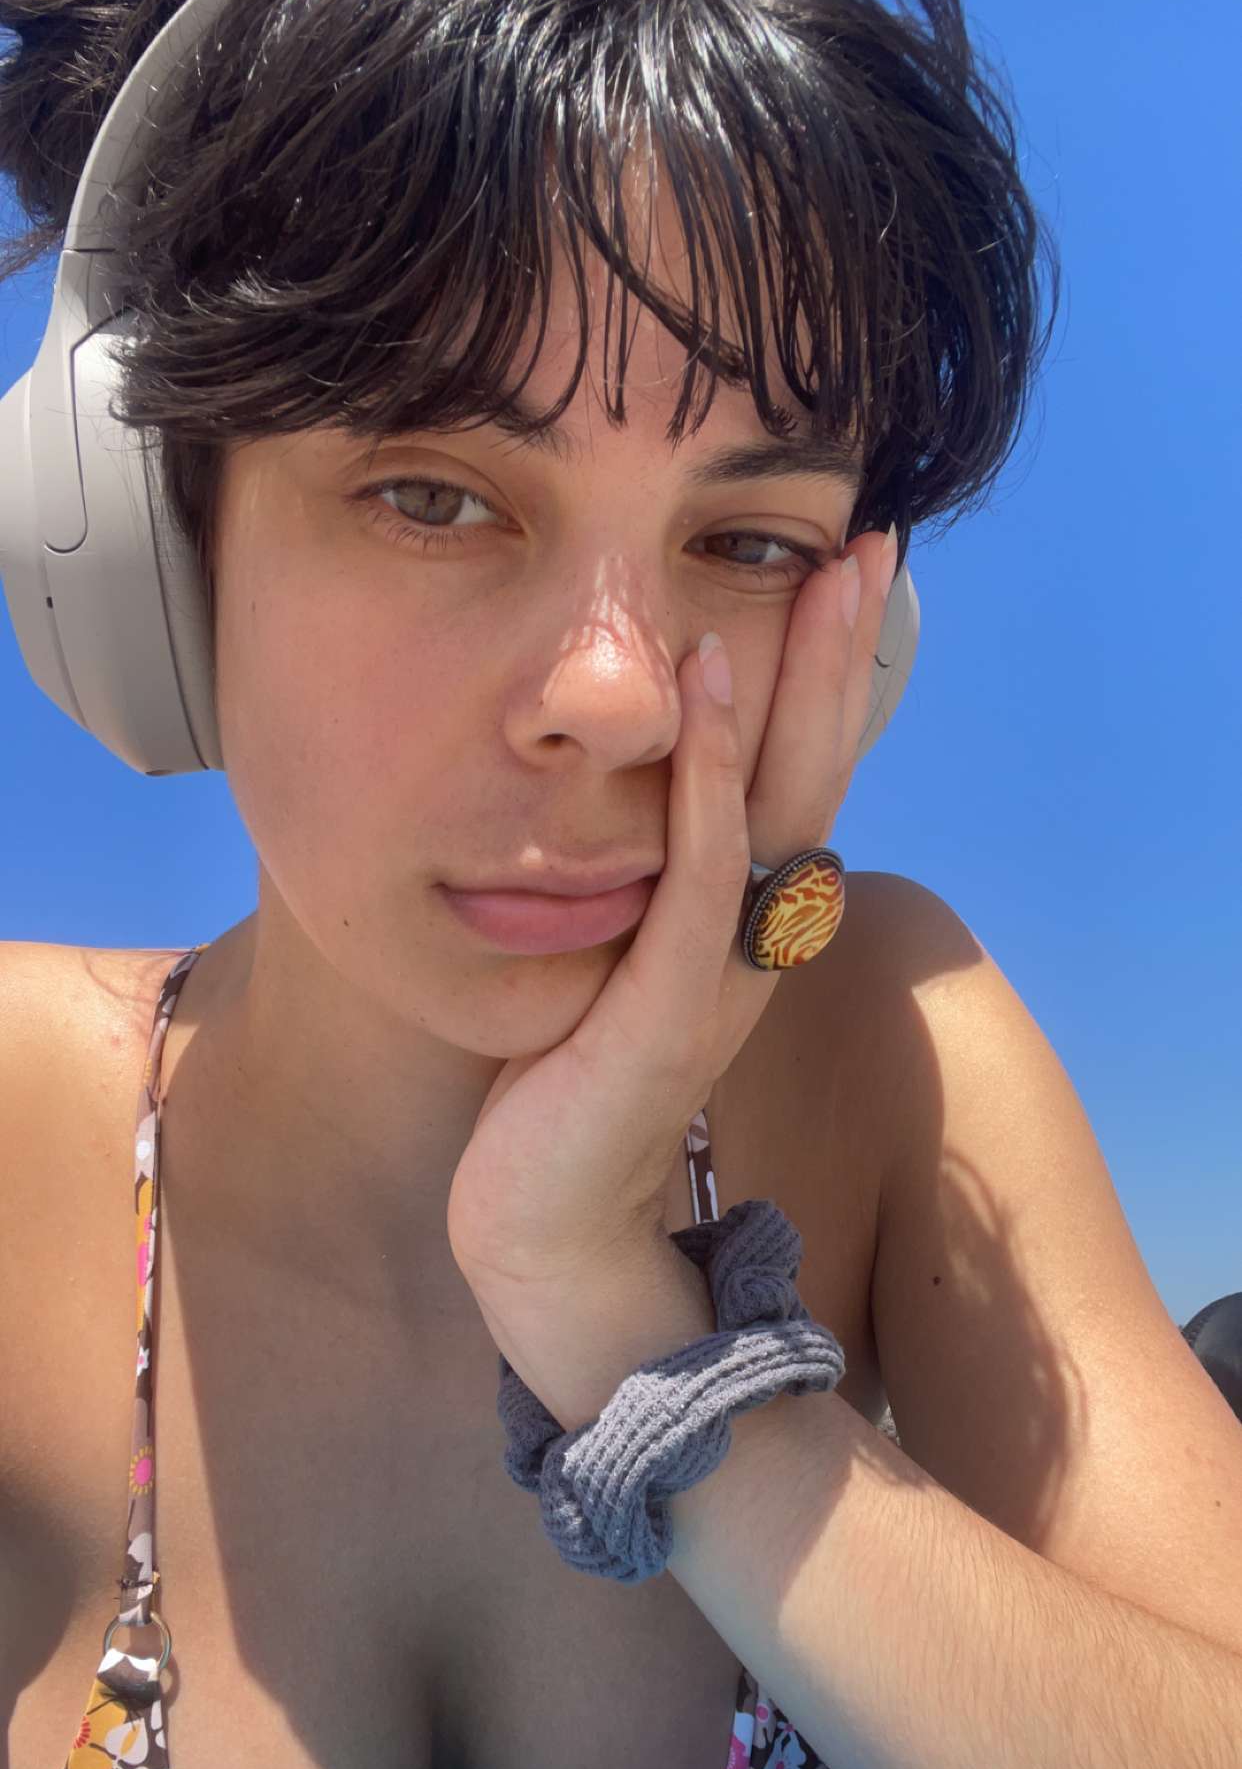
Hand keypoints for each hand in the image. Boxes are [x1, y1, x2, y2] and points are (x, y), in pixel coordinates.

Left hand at [447, 524, 899, 1387]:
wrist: (540, 1226)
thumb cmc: (559, 1093)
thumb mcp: (609, 966)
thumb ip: (633, 891)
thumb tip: (606, 802)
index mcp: (742, 927)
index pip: (797, 781)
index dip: (822, 682)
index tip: (832, 576)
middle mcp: (755, 940)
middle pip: (818, 772)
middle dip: (839, 654)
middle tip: (867, 541)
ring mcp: (725, 971)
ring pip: (787, 803)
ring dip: (805, 683)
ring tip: (823, 574)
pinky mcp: (672, 1003)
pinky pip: (706, 867)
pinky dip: (717, 771)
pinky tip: (712, 680)